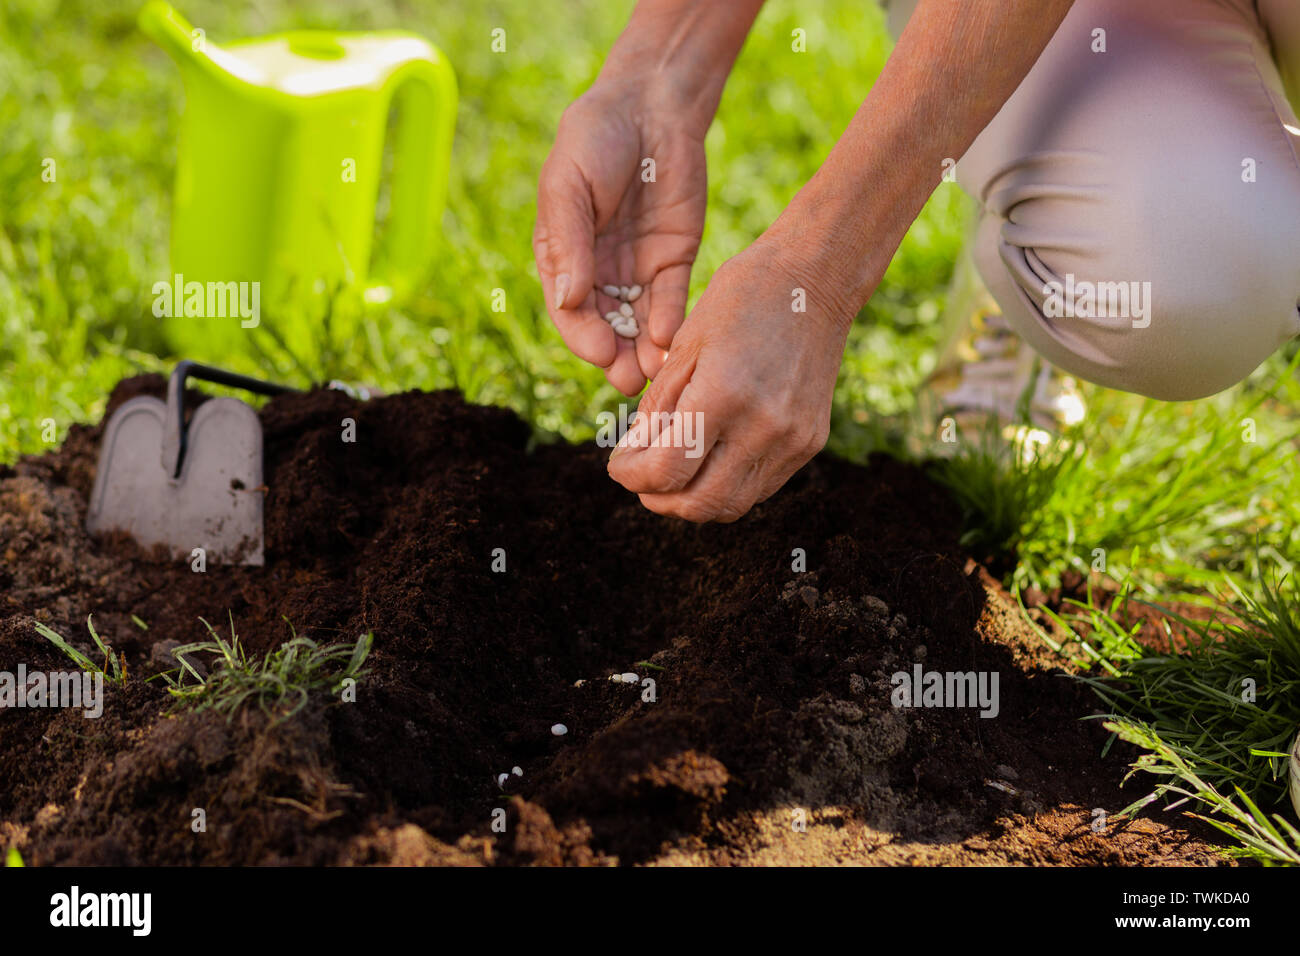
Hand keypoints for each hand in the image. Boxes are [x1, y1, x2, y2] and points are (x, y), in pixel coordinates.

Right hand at [533, 81, 707, 394]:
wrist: (650, 106)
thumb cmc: (593, 140)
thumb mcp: (568, 184)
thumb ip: (568, 241)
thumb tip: (570, 299)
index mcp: (563, 258)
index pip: (570, 311)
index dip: (583, 336)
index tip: (599, 354)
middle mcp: (599, 272)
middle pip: (606, 327)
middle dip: (617, 357)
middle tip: (629, 383)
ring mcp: (637, 270)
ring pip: (640, 322)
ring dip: (645, 350)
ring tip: (655, 373)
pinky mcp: (674, 260)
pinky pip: (671, 299)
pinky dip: (670, 320)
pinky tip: (671, 338)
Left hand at [606, 238, 855, 521]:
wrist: (816, 279)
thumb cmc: (742, 298)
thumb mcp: (684, 344)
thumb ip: (657, 408)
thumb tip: (634, 455)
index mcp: (724, 394)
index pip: (667, 470)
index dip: (632, 477)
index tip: (618, 465)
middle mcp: (763, 427)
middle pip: (700, 504)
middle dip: (658, 499)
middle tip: (639, 480)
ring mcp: (792, 440)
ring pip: (732, 506)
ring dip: (692, 501)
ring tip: (670, 475)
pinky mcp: (810, 443)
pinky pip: (759, 487)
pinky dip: (725, 484)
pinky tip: (708, 460)